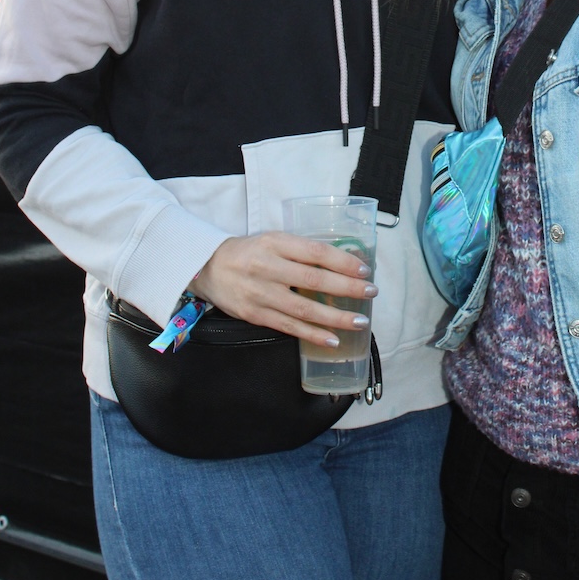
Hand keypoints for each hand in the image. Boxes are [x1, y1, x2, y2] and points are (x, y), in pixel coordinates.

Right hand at [191, 233, 376, 346]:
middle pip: (314, 280)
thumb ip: (303, 250)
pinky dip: (312, 335)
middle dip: (346, 288)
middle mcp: (268, 268)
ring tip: (359, 321)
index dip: (342, 262)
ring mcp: (260, 294)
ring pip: (304, 309)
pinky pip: (289, 327)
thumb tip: (345, 261)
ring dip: (335, 317)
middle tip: (370, 293)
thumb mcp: (274, 240)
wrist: (207, 267)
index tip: (364, 270)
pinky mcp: (255, 315)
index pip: (315, 252)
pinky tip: (332, 339)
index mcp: (275, 243)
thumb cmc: (249, 252)